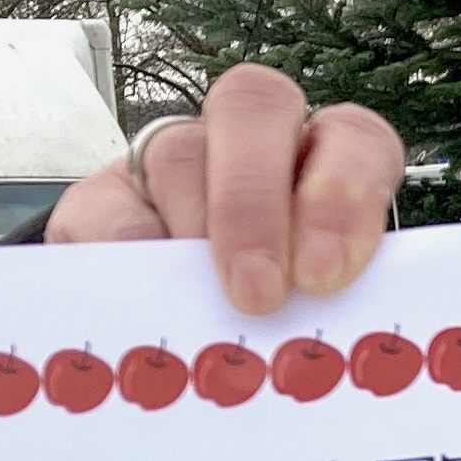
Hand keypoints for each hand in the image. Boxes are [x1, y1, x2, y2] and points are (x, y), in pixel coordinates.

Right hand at [47, 62, 403, 317]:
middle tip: (257, 291)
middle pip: (260, 108)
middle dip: (258, 201)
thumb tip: (346, 337)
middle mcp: (254, 147)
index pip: (356, 139)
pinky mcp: (104, 200)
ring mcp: (174, 164)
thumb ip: (340, 310)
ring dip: (197, 226)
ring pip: (181, 151)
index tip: (328, 272)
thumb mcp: (320, 317)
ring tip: (203, 302)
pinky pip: (108, 204)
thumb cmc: (273, 326)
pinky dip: (129, 249)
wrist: (170, 352)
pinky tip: (145, 295)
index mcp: (325, 166)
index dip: (346, 192)